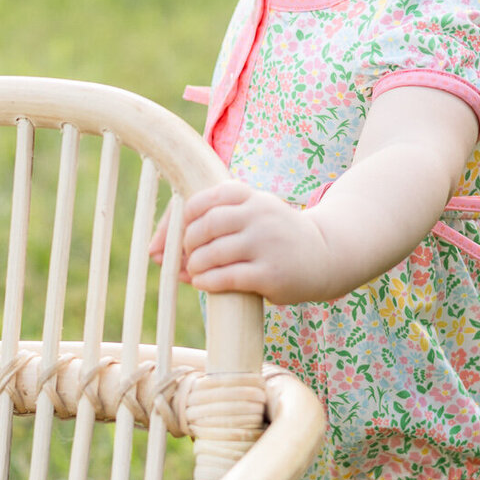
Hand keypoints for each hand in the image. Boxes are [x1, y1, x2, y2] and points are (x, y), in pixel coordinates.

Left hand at [175, 181, 336, 304]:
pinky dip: (207, 282)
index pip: (201, 201)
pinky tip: (204, 283)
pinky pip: (227, 277)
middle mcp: (258, 214)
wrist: (326, 254)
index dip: (178, 222)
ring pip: (212, 253)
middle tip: (185, 258)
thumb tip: (153, 252)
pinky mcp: (271, 273)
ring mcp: (266, 243)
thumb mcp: (248, 216)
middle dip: (185, 246)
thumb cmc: (274, 236)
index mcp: (249, 196)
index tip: (172, 239)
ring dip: (194, 265)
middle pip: (204, 226)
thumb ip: (207, 225)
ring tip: (195, 271)